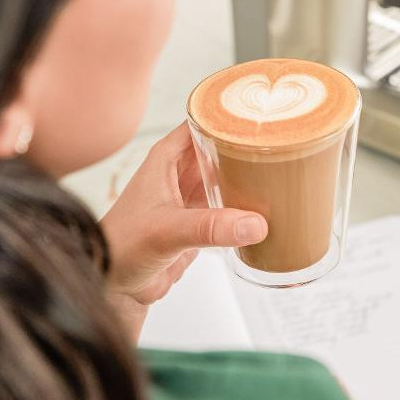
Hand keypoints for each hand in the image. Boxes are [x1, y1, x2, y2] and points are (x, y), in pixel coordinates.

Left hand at [100, 122, 267, 339]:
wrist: (114, 288)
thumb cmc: (120, 247)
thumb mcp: (166, 230)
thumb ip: (209, 227)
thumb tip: (254, 224)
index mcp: (167, 158)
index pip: (202, 122)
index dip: (229, 114)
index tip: (262, 111)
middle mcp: (180, 173)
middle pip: (220, 148)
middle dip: (247, 145)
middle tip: (285, 140)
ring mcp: (191, 198)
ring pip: (227, 177)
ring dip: (249, 176)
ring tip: (285, 168)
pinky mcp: (200, 224)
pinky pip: (230, 207)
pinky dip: (247, 206)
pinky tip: (270, 206)